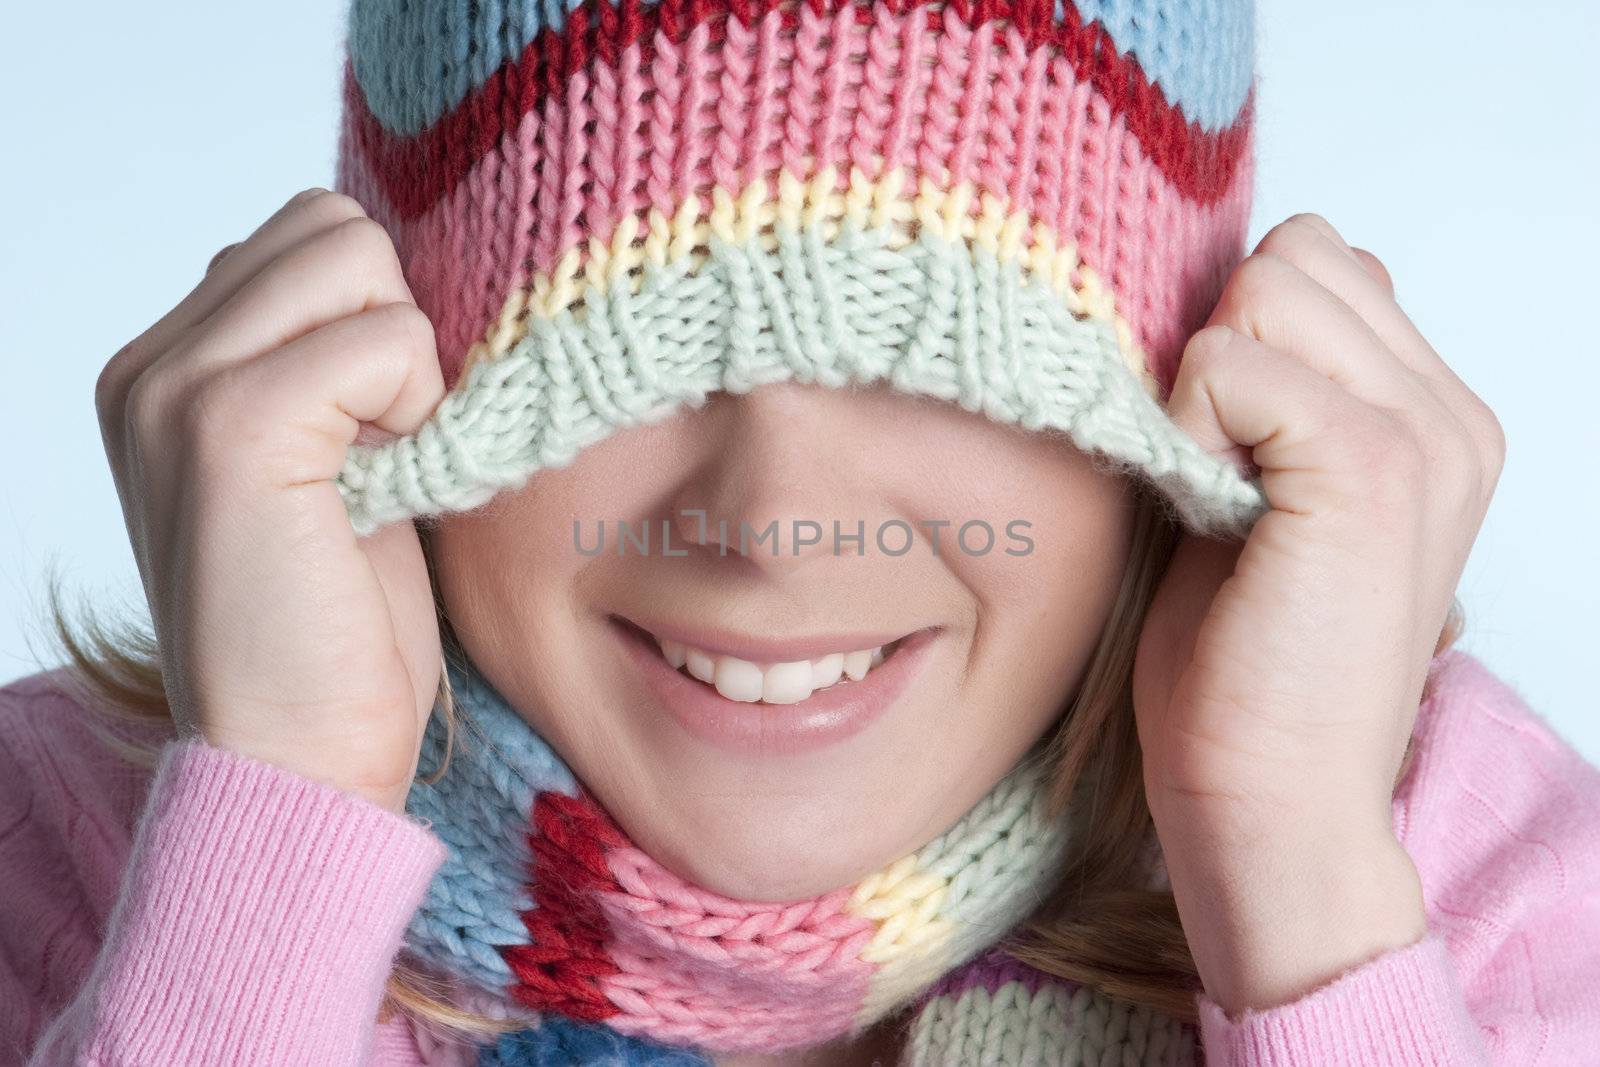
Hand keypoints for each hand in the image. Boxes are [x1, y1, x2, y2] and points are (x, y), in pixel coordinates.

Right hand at [95, 188, 445, 812]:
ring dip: (406, 358)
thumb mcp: (328, 470)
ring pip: (354, 257)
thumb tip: (393, 277)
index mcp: (165, 369)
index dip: (376, 318)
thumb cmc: (333, 629)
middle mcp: (151, 366)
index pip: (303, 235)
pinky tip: (392, 479)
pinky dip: (417, 402)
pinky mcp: (231, 427)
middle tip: (390, 442)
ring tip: (386, 459)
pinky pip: (383, 337)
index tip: (379, 429)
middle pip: (331, 226)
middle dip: (394, 323)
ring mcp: (177, 389)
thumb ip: (328, 366)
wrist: (296, 760)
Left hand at [1132, 213, 1505, 1011]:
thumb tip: (1220, 301)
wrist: (1270, 800)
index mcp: (1432, 418)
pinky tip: (1207, 509)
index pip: (1324, 263)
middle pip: (1296, 255)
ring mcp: (1423, 434)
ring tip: (1215, 493)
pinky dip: (1188, 423)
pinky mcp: (1369, 464)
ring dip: (1203, 384)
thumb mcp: (1260, 501)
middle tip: (1214, 472)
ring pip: (1266, 286)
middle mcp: (1448, 414)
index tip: (1221, 449)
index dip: (1239, 338)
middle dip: (1223, 346)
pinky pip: (1232, 361)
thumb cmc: (1244, 669)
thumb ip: (1271, 395)